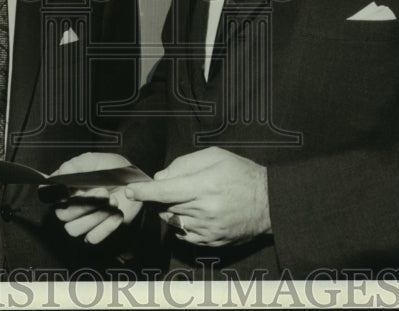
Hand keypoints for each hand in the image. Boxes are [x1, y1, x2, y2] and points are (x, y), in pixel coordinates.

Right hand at [52, 153, 142, 243]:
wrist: (134, 183)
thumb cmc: (112, 170)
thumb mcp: (96, 161)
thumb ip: (77, 165)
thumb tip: (59, 174)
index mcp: (66, 187)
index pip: (51, 195)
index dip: (58, 195)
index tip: (71, 191)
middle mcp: (70, 206)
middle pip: (63, 215)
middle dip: (85, 204)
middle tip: (104, 192)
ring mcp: (82, 221)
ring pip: (74, 229)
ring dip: (95, 216)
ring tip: (113, 201)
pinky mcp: (96, 232)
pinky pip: (92, 238)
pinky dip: (107, 226)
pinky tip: (118, 213)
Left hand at [125, 147, 269, 246]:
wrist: (268, 202)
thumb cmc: (241, 174)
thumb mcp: (215, 156)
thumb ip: (184, 164)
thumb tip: (161, 178)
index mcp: (204, 186)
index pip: (164, 191)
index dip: (144, 192)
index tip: (130, 191)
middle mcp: (203, 210)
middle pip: (166, 206)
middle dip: (164, 197)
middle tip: (180, 187)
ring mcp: (207, 229)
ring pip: (173, 220)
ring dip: (174, 210)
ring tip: (193, 199)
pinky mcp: (211, 242)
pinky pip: (183, 234)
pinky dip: (183, 224)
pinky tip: (197, 213)